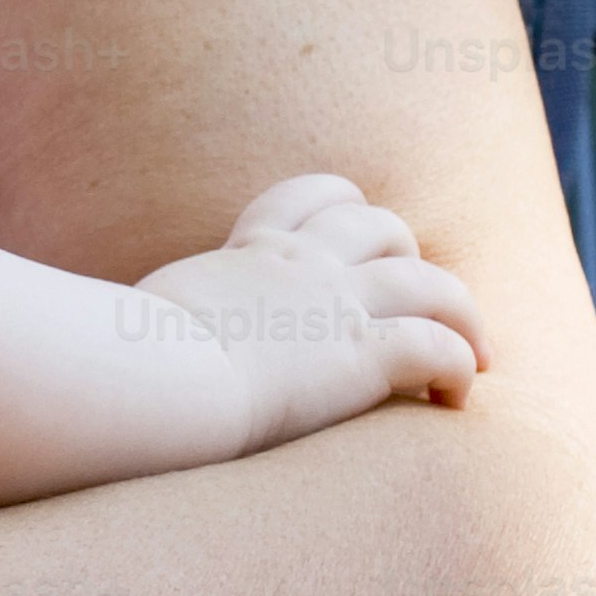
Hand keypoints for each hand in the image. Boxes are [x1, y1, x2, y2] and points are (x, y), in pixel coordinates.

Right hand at [137, 172, 488, 451]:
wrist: (154, 378)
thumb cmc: (129, 359)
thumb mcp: (141, 313)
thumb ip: (162, 317)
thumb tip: (120, 339)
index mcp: (250, 252)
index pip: (310, 197)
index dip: (347, 207)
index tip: (360, 229)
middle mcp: (302, 264)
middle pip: (384, 229)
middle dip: (413, 259)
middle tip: (425, 299)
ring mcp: (336, 305)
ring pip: (431, 284)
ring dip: (463, 315)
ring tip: (476, 351)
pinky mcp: (362, 355)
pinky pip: (437, 348)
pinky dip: (459, 367)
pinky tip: (457, 398)